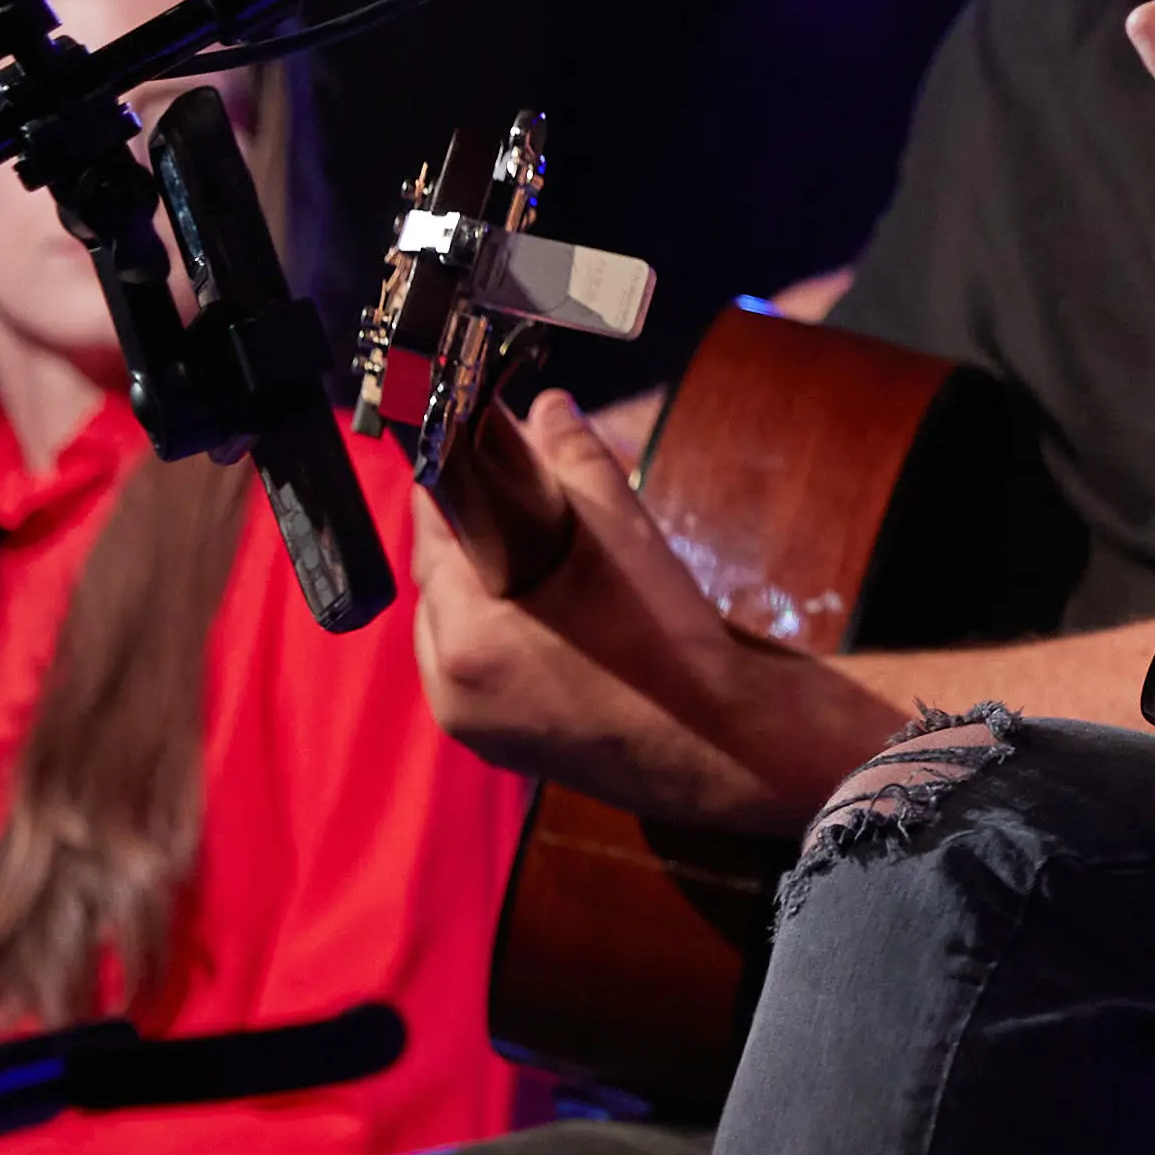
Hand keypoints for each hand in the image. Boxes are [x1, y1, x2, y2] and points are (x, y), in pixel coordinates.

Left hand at [411, 394, 898, 825]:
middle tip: (524, 507)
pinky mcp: (502, 748)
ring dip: (487, 592)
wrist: (724, 744)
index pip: (430, 534)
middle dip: (475, 542)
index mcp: (462, 638)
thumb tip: (547, 406)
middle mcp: (448, 692)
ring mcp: (472, 728)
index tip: (480, 456)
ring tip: (543, 564)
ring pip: (458, 632)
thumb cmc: (668, 640)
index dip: (456, 485)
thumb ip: (575, 458)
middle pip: (440, 587)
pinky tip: (554, 620)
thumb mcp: (622, 532)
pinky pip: (483, 672)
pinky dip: (505, 638)